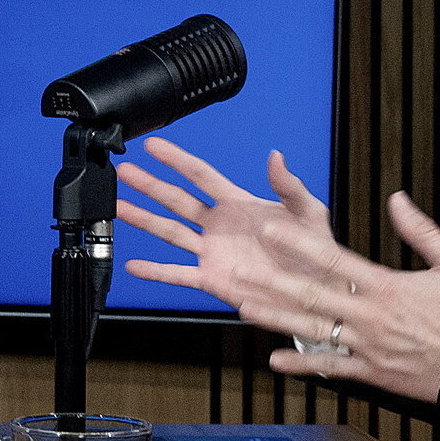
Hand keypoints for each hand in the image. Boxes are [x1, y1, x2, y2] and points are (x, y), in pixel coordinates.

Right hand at [115, 137, 339, 324]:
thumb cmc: (317, 253)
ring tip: (119, 207)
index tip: (154, 146)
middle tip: (126, 172)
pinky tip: (135, 266)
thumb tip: (277, 158)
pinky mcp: (213, 279)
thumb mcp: (309, 214)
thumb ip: (290, 187)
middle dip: (149, 185)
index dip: (177, 159)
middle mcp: (220, 226)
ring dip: (144, 219)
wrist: (320, 294)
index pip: (201, 175)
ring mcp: (213, 252)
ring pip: (170, 232)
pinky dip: (156, 271)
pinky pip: (179, 274)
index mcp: (239, 205)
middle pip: (176, 200)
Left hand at [118, 140, 439, 406]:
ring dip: (275, 320)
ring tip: (243, 307)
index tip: (271, 229)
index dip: (299, 245)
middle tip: (239, 268)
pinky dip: (302, 365)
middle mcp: (370, 317)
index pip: (334, 260)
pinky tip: (274, 360)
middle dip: (272, 281)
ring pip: (312, 331)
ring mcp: (368, 347)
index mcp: (388, 287)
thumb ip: (421, 231)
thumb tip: (397, 198)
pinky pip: (331, 369)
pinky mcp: (372, 374)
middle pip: (312, 297)